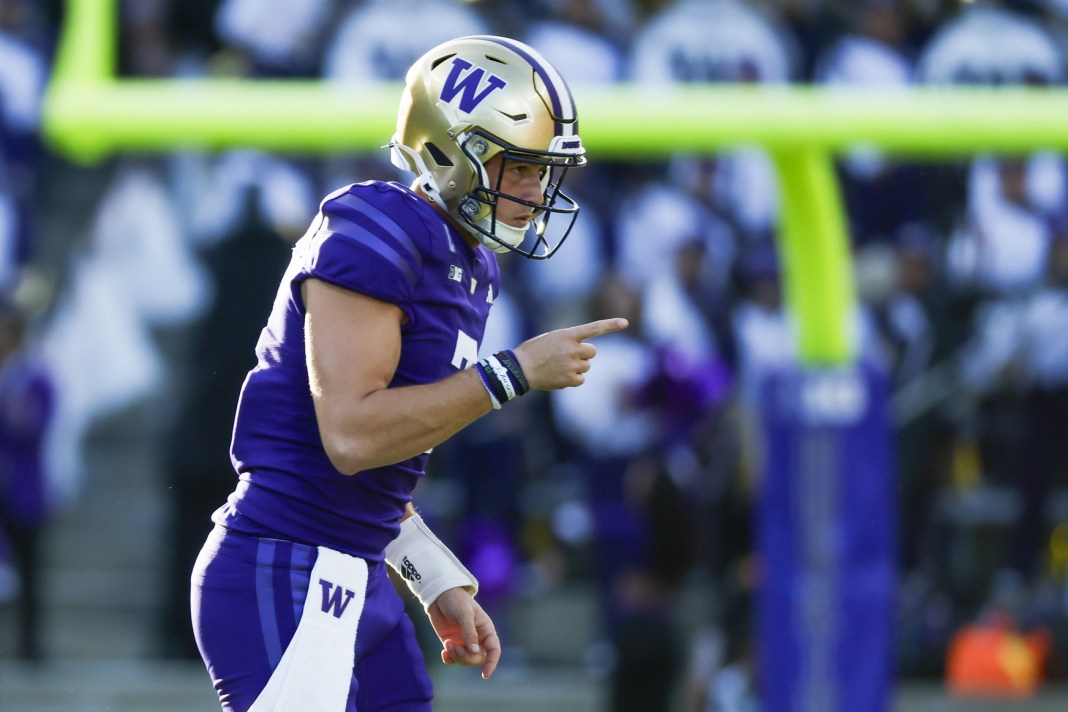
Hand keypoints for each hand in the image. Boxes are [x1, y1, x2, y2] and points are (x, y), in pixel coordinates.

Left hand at [427, 587, 500, 679]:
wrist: (440, 595)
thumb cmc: (457, 600)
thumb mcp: (464, 614)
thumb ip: (469, 632)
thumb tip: (474, 651)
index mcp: (486, 630)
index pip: (494, 650)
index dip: (492, 663)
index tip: (485, 675)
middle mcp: (477, 638)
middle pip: (478, 659)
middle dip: (466, 658)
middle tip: (454, 648)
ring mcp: (464, 642)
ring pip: (465, 660)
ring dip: (456, 656)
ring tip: (447, 644)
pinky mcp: (453, 643)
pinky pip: (453, 659)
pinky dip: (449, 659)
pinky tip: (444, 651)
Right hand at [512, 318, 628, 390]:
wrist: (520, 369)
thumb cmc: (533, 351)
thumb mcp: (551, 338)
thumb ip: (569, 341)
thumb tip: (583, 352)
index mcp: (567, 334)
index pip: (594, 328)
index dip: (611, 325)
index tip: (625, 323)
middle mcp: (572, 348)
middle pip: (592, 352)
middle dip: (583, 354)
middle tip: (567, 356)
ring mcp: (572, 364)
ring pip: (586, 366)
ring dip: (577, 366)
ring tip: (559, 366)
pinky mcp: (570, 379)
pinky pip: (581, 379)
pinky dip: (573, 379)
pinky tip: (559, 376)